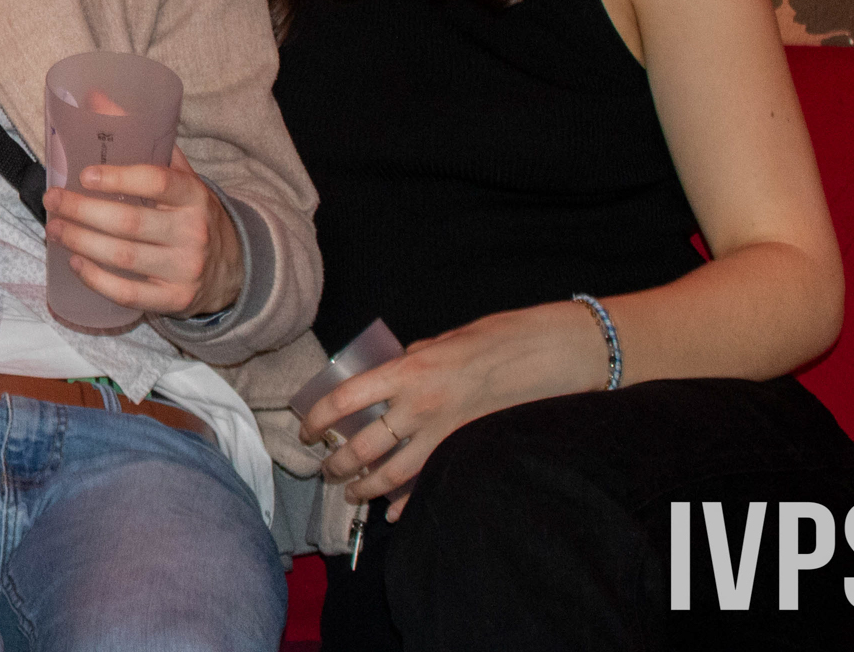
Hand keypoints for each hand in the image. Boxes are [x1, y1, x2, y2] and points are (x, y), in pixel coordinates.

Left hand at [42, 146, 241, 318]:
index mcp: (194, 196)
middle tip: (53, 200)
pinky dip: (96, 279)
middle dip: (83, 211)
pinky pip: (128, 294)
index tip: (84, 175)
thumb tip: (96, 97)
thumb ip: (145, 141)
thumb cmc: (193, 214)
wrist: (233, 269)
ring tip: (54, 228)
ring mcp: (184, 270)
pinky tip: (75, 263)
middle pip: (129, 223)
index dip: (119, 178)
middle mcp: (192, 233)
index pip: (158, 182)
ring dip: (81, 242)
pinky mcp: (173, 300)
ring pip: (123, 258)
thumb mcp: (182, 178)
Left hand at [300, 300, 612, 515]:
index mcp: (406, 369)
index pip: (344, 399)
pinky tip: (392, 514)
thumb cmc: (492, 339)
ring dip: (365, 487)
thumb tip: (385, 379)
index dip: (318, 418)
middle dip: (338, 462)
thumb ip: (407, 363)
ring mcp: (443, 433)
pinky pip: (429, 483)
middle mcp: (419, 405)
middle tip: (325, 468)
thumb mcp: (438, 342)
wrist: (546, 355)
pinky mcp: (466, 449)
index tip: (307, 429)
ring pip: (392, 473)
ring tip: (350, 493)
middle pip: (364, 445)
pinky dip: (408, 503)